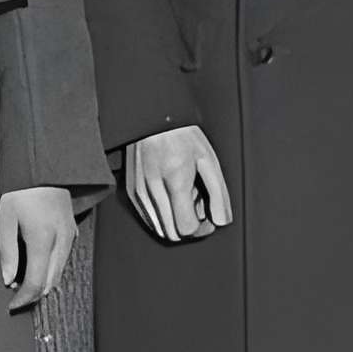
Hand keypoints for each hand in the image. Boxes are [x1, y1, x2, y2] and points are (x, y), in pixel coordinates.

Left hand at [0, 188, 78, 307]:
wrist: (43, 168)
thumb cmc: (21, 192)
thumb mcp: (6, 220)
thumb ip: (7, 252)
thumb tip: (8, 279)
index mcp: (42, 239)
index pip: (35, 282)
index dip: (23, 298)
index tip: (12, 305)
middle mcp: (61, 241)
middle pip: (50, 283)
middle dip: (33, 295)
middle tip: (16, 298)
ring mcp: (69, 237)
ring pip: (58, 273)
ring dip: (42, 283)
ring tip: (23, 282)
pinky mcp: (72, 232)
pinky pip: (63, 260)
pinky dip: (51, 270)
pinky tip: (37, 267)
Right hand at [123, 124, 229, 241]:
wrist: (150, 118)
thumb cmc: (181, 135)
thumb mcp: (208, 160)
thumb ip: (218, 194)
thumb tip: (221, 221)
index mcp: (175, 180)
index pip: (186, 227)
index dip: (201, 229)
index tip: (208, 220)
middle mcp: (153, 189)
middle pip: (172, 233)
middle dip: (189, 226)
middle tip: (197, 207)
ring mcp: (139, 192)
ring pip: (159, 228)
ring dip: (175, 221)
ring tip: (183, 198)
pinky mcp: (130, 192)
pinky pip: (148, 218)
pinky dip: (162, 215)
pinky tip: (169, 196)